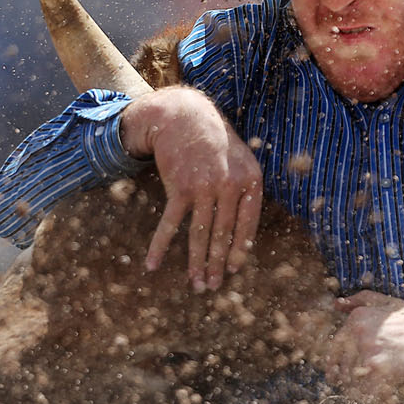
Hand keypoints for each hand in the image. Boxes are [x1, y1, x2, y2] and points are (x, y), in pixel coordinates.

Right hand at [119, 85, 261, 287]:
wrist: (184, 116)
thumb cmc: (215, 142)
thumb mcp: (241, 161)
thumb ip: (245, 192)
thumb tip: (244, 234)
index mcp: (250, 182)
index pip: (247, 226)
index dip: (239, 251)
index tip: (232, 271)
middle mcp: (230, 186)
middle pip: (223, 235)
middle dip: (216, 265)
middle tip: (211, 287)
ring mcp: (205, 187)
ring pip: (200, 234)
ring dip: (195, 263)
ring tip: (195, 285)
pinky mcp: (180, 188)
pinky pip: (171, 224)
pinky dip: (160, 245)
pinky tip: (153, 264)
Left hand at [323, 290, 403, 403]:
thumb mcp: (388, 303)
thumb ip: (361, 300)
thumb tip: (336, 304)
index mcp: (357, 319)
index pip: (334, 348)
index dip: (334, 366)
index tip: (338, 377)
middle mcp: (358, 332)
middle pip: (342, 367)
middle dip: (348, 381)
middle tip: (357, 391)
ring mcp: (368, 351)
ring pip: (351, 381)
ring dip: (360, 394)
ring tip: (372, 398)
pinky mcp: (379, 368)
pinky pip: (366, 391)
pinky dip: (375, 401)